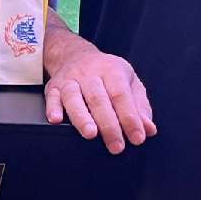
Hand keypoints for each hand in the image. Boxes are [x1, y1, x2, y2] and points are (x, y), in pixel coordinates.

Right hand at [45, 32, 156, 153]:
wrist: (75, 54)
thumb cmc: (106, 72)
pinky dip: (52, 108)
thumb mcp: (128, 82)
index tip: (137, 138)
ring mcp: (70, 79)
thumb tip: (149, 129)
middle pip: (98, 99)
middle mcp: (90, 73)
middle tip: (116, 146)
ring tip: (90, 134)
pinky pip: (51, 97)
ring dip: (82, 117)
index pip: (121, 96)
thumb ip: (140, 106)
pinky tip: (56, 120)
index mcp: (112, 70)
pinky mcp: (53, 87)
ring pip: (74, 97)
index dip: (130, 118)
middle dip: (109, 125)